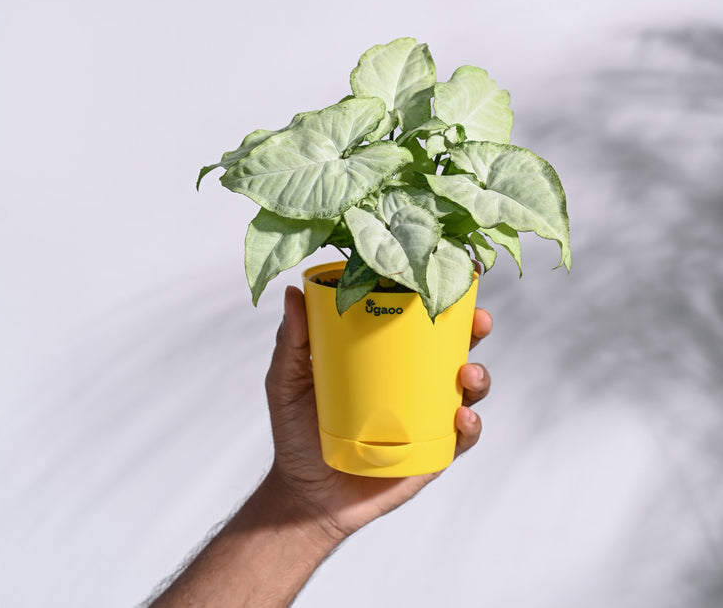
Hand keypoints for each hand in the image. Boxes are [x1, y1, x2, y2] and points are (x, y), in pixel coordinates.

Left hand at [264, 285, 492, 545]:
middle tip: (479, 319)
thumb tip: (293, 294)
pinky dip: (471, 426)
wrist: (305, 493)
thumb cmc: (296, 430)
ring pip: (467, 390)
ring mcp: (426, 416)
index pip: (418, 319)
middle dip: (475, 329)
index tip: (455, 275)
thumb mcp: (288, 380)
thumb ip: (292, 341)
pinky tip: (461, 418)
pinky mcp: (433, 452)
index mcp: (385, 356)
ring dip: (478, 376)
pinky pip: (462, 438)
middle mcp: (412, 381)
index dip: (440, 297)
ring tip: (466, 373)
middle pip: (454, 347)